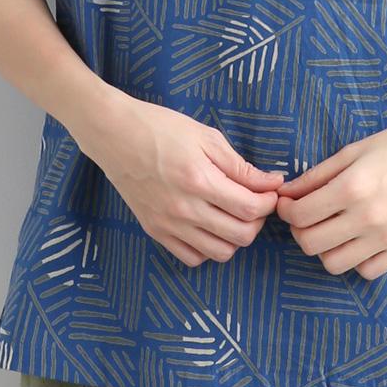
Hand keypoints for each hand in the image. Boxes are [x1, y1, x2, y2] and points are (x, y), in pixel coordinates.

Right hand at [76, 90, 284, 267]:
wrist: (114, 135)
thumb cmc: (161, 128)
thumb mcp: (206, 137)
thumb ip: (240, 166)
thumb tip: (272, 183)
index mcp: (199, 180)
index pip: (249, 208)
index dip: (268, 202)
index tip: (270, 191)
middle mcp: (184, 209)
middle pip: (240, 236)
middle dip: (257, 221)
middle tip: (256, 203)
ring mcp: (168, 224)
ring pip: (219, 253)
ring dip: (235, 238)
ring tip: (234, 215)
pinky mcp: (154, 231)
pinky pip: (192, 258)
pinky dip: (208, 248)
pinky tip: (210, 227)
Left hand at [275, 116, 386, 280]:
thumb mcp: (355, 151)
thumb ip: (317, 175)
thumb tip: (287, 193)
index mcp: (353, 187)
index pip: (300, 215)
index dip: (286, 210)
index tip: (288, 204)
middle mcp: (368, 217)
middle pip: (311, 244)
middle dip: (300, 230)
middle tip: (306, 216)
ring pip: (334, 264)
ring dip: (325, 248)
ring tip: (332, 229)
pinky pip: (365, 271)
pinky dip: (355, 259)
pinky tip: (358, 239)